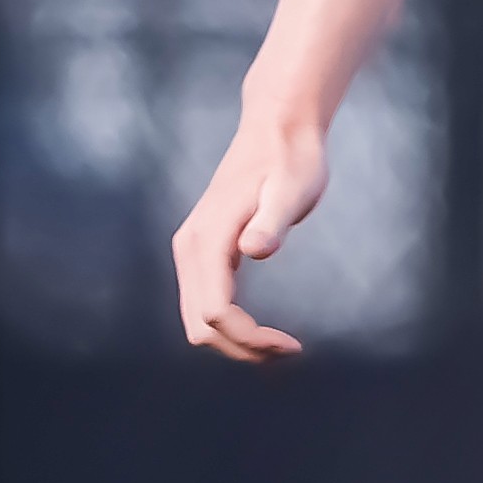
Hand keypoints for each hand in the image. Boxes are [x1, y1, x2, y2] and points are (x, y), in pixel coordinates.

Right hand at [171, 101, 332, 361]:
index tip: (292, 346)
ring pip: (198, 319)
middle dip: (242, 348)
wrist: (276, 129)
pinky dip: (231, 327)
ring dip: (236, 342)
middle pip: (200, 325)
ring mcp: (193, 250)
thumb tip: (253, 250)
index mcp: (207, 240)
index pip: (214, 311)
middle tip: (290, 353)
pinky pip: (206, 303)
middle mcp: (190, 248)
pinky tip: (264, 332)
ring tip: (281, 349)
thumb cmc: (290, 159)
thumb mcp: (291, 188)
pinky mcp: (204, 251)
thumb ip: (272, 220)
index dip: (249, 338)